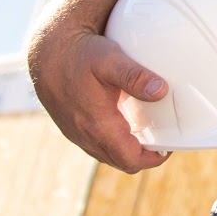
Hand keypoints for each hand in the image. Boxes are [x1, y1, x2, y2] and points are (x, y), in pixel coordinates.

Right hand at [28, 28, 172, 172]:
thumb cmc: (80, 55)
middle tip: (162, 139)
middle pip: (122, 162)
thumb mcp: (111, 60)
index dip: (153, 159)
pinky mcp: (72, 128)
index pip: (131, 160)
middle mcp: (85, 136)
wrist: (47, 54)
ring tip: (147, 131)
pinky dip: (114, 142)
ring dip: (128, 150)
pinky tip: (124, 123)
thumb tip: (162, 91)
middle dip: (144, 156)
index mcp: (98, 125)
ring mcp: (77, 134)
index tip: (168, 147)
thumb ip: (136, 77)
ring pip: (108, 155)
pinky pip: (97, 146)